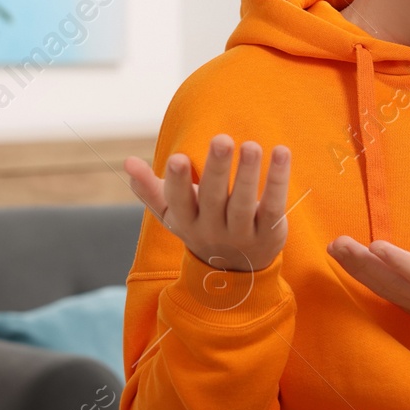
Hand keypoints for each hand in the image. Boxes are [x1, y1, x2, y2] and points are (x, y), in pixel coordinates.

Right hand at [123, 135, 291, 271]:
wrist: (235, 271)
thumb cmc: (200, 226)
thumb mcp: (173, 213)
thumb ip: (150, 188)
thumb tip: (127, 161)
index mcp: (186, 220)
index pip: (179, 201)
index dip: (177, 182)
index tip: (177, 157)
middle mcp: (212, 229)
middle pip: (212, 198)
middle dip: (216, 169)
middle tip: (221, 139)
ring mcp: (241, 234)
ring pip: (242, 203)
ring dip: (247, 173)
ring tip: (251, 145)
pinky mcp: (269, 232)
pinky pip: (273, 206)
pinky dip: (277, 180)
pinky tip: (282, 152)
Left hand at [326, 219, 409, 335]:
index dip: (399, 262)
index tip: (376, 245)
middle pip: (394, 285)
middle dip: (364, 265)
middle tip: (339, 243)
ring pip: (386, 291)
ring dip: (359, 271)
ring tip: (336, 248)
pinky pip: (389, 294)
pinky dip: (367, 279)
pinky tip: (352, 263)